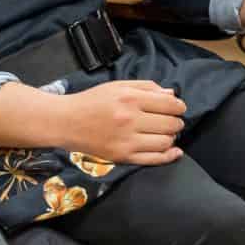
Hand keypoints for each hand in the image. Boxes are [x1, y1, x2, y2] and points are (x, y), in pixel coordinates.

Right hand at [56, 80, 186, 166]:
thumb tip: (172, 94)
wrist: (65, 122)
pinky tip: (174, 151)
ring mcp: (126, 140)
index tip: (177, 108)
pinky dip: (169, 156)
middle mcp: (130, 119)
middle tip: (171, 121)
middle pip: (171, 124)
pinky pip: (154, 159)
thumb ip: (147, 87)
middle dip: (176, 122)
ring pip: (165, 142)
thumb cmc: (92, 101)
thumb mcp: (118, 85)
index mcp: (130, 98)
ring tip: (164, 133)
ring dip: (171, 137)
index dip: (179, 107)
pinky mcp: (122, 156)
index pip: (170, 105)